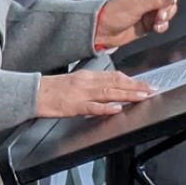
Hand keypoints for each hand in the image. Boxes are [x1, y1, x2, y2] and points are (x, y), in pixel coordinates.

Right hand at [35, 69, 154, 117]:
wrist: (33, 93)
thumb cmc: (51, 89)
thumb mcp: (74, 82)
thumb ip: (91, 84)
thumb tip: (108, 87)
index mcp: (87, 76)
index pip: (114, 76)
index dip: (131, 80)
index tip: (145, 83)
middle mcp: (86, 82)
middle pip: (116, 82)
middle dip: (136, 86)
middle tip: (152, 89)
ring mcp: (81, 94)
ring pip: (109, 93)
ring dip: (128, 95)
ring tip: (142, 97)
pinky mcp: (74, 106)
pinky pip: (93, 107)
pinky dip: (107, 107)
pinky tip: (118, 108)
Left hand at [94, 0, 179, 49]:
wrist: (104, 32)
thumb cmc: (114, 14)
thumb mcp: (135, 6)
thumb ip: (156, 1)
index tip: (170, 1)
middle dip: (169, 8)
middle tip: (160, 16)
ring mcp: (151, 8)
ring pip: (169, 10)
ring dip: (166, 18)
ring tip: (156, 24)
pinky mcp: (151, 21)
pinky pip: (164, 22)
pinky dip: (163, 26)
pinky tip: (155, 29)